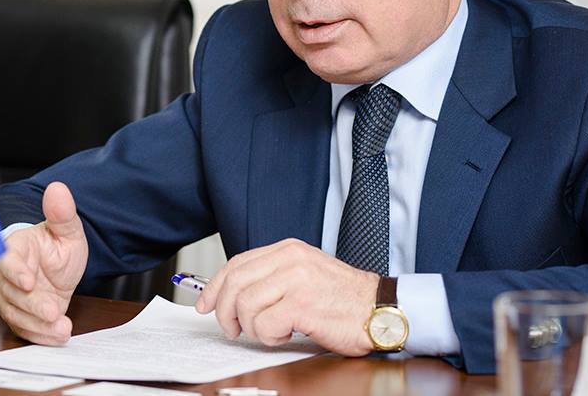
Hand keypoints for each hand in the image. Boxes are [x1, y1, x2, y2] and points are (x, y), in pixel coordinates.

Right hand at [0, 181, 87, 344]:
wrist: (57, 270)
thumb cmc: (56, 247)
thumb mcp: (67, 231)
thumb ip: (62, 213)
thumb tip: (58, 189)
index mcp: (14, 248)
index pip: (6, 260)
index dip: (15, 272)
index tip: (29, 282)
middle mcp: (6, 274)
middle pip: (10, 292)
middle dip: (31, 305)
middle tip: (53, 312)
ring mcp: (9, 296)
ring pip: (15, 313)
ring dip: (37, 324)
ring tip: (61, 328)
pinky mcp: (17, 314)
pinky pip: (23, 328)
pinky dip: (40, 335)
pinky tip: (58, 335)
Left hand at [196, 238, 378, 354]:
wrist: (381, 310)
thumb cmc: (345, 299)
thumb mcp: (306, 274)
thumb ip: (274, 277)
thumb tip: (236, 295)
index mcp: (288, 250)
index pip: (237, 264)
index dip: (216, 287)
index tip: (206, 304)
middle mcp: (290, 260)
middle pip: (235, 283)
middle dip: (226, 311)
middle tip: (233, 329)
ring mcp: (295, 281)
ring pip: (246, 305)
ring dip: (253, 328)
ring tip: (271, 332)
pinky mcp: (302, 305)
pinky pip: (264, 324)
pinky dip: (269, 336)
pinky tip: (286, 334)